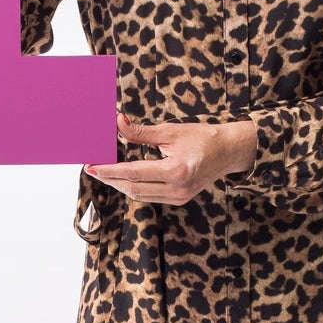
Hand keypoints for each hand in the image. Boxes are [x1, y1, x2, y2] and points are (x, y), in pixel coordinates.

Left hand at [86, 113, 257, 205]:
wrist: (230, 151)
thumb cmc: (204, 137)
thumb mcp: (172, 131)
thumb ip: (142, 132)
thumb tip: (118, 123)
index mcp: (177, 171)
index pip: (133, 173)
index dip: (109, 170)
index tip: (92, 166)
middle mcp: (178, 189)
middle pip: (133, 188)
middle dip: (110, 179)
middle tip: (92, 169)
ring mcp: (180, 197)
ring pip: (140, 195)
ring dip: (120, 185)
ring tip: (104, 173)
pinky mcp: (180, 199)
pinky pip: (150, 196)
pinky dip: (135, 188)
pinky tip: (124, 178)